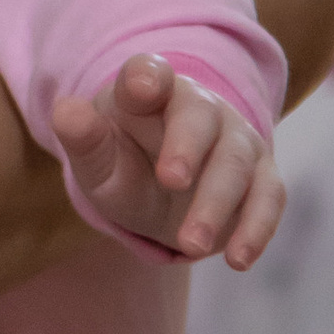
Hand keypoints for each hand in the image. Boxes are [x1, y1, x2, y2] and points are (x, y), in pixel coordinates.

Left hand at [48, 56, 284, 267]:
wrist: (163, 192)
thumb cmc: (124, 164)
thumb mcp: (97, 160)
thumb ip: (84, 139)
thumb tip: (65, 111)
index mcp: (150, 92)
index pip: (149, 73)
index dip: (146, 78)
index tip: (140, 89)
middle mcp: (200, 107)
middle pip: (200, 118)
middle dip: (187, 148)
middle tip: (170, 182)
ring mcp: (236, 140)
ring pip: (235, 163)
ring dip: (216, 204)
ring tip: (190, 245)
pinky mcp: (262, 176)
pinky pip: (268, 197)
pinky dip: (257, 228)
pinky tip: (238, 259)